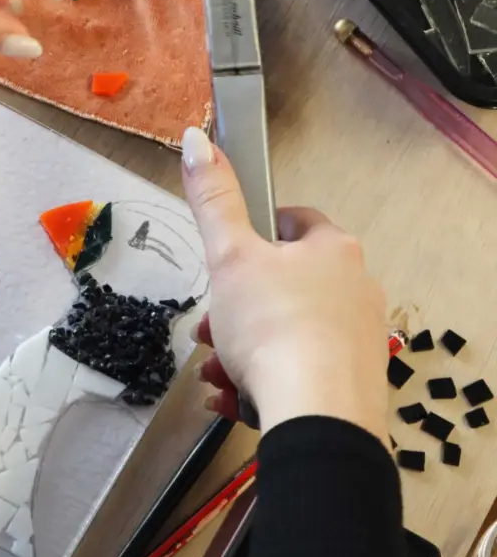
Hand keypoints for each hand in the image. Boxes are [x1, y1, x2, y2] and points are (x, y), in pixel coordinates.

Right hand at [180, 127, 389, 445]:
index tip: (229, 256)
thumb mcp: (229, 257)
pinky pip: (300, 374)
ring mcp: (359, 339)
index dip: (257, 235)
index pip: (296, 223)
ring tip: (216, 370)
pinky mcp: (356, 384)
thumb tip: (196, 139)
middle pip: (286, 285)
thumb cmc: (275, 328)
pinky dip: (265, 382)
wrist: (318, 416)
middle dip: (238, 306)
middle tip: (209, 326)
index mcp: (334, 249)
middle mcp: (357, 289)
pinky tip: (234, 398)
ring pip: (287, 334)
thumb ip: (212, 199)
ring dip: (243, 349)